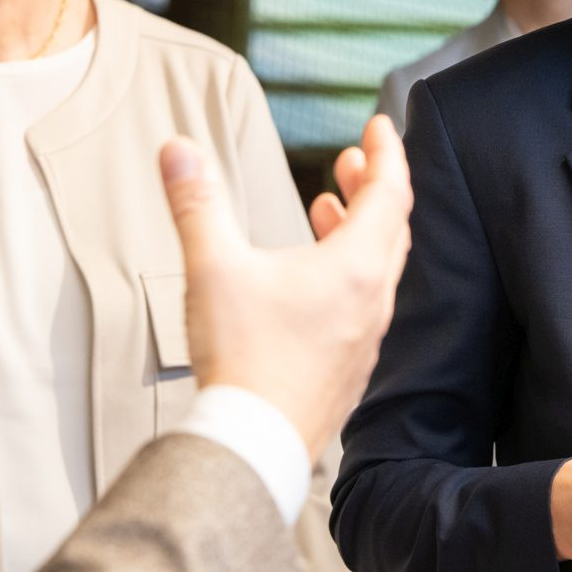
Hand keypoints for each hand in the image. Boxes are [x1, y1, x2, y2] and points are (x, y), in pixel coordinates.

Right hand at [158, 115, 412, 462]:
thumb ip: (196, 202)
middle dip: (374, 185)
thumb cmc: (243, 361)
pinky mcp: (348, 366)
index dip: (387, 152)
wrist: (252, 446)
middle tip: (352, 161)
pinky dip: (349, 272)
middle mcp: (372, 301)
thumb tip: (179, 150)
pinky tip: (312, 279)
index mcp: (356, 268)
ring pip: (378, 268)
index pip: (391, 192)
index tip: (380, 126)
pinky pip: (363, 304)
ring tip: (328, 210)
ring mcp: (364, 337)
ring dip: (359, 229)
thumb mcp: (213, 268)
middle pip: (391, 228)